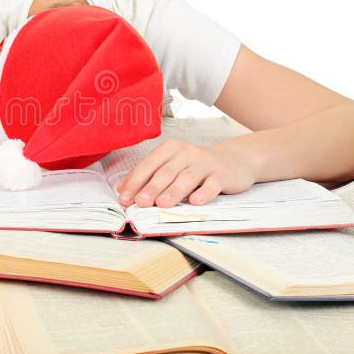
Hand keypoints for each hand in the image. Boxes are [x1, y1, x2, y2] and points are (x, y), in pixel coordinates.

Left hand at [115, 140, 257, 207]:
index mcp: (169, 149)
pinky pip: (212, 184)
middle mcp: (186, 153)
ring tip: (162, 203)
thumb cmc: (194, 166)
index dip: (135, 181)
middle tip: (141, 202)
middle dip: (151, 187)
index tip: (124, 198)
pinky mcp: (221, 175)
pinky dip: (204, 192)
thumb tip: (122, 190)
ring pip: (187, 178)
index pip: (149, 165)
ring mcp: (204, 163)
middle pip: (166, 172)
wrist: (231, 160)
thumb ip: (149, 175)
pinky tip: (195, 201)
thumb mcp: (171, 165)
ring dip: (174, 191)